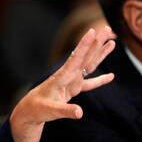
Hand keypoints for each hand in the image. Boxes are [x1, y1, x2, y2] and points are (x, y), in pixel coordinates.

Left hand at [9, 26, 115, 141]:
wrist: (29, 111)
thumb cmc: (37, 109)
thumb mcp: (50, 111)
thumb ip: (66, 111)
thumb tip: (80, 113)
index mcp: (61, 78)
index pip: (75, 59)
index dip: (84, 46)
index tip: (91, 31)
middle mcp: (67, 76)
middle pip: (85, 57)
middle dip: (96, 43)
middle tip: (107, 28)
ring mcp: (71, 82)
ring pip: (88, 65)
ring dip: (99, 54)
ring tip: (112, 42)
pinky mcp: (72, 89)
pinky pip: (89, 83)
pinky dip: (100, 80)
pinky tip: (111, 76)